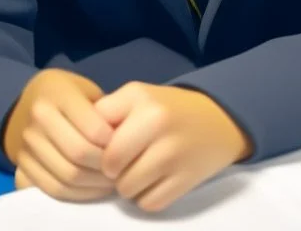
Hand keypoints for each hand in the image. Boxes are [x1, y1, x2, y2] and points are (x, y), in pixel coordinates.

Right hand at [4, 69, 114, 202]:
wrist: (26, 101)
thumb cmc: (66, 93)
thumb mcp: (86, 89)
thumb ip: (103, 110)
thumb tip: (124, 141)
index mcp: (58, 94)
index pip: (93, 129)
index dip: (114, 144)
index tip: (125, 147)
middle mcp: (38, 118)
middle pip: (79, 154)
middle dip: (105, 167)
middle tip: (121, 169)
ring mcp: (26, 144)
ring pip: (67, 176)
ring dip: (94, 185)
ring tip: (110, 181)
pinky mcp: (20, 165)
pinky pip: (53, 189)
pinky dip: (77, 195)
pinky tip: (91, 189)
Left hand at [96, 83, 252, 211]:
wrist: (218, 120)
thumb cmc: (168, 109)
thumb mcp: (138, 96)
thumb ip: (109, 113)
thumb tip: (82, 143)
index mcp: (140, 97)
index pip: (95, 131)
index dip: (95, 142)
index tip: (106, 142)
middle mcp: (156, 122)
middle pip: (109, 164)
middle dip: (110, 168)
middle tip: (122, 161)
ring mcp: (172, 153)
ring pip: (126, 188)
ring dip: (127, 185)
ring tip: (140, 169)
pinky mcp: (185, 180)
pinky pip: (148, 203)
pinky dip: (146, 197)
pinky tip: (155, 180)